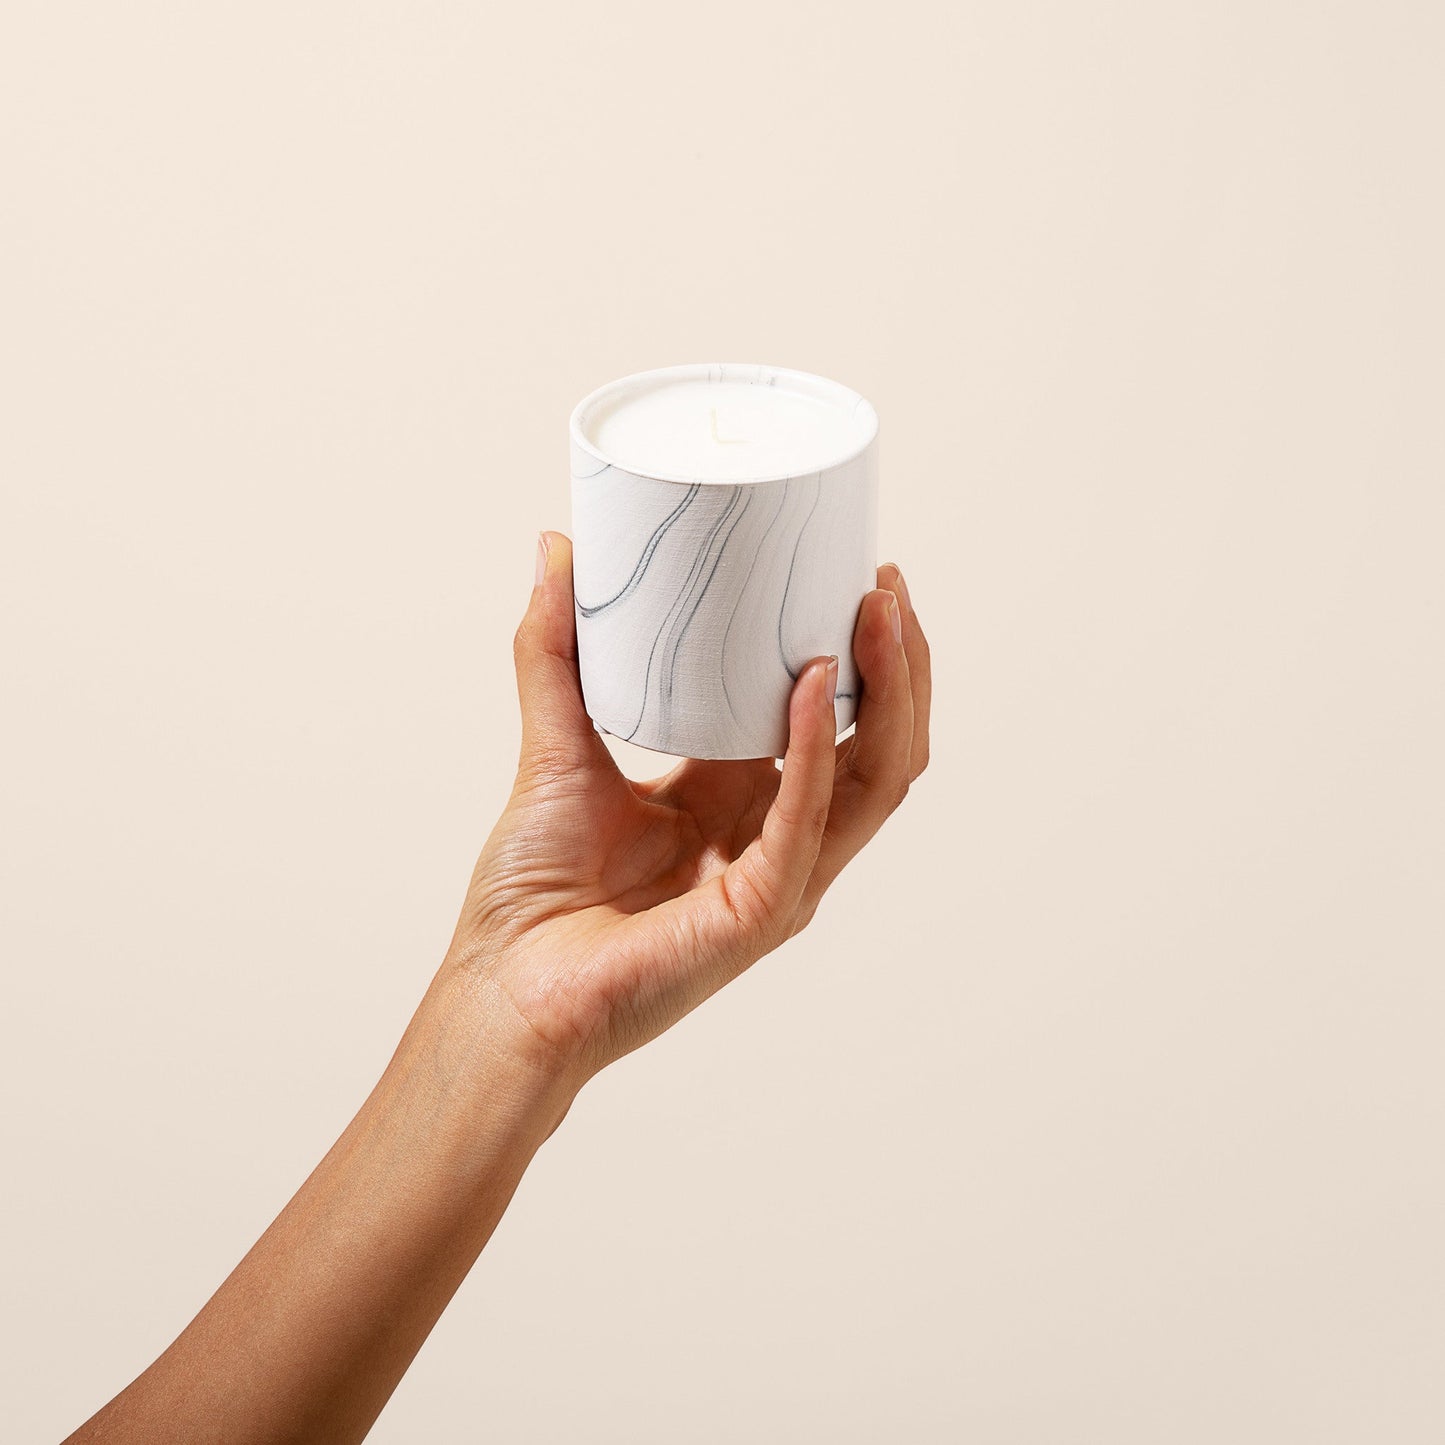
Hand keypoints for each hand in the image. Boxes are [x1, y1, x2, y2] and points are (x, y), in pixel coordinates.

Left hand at [441, 530, 931, 1088]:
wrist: (504, 987)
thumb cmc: (531, 890)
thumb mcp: (554, 742)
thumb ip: (556, 650)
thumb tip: (556, 547)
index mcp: (743, 802)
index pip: (834, 722)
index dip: (857, 651)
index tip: (855, 570)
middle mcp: (777, 838)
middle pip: (880, 746)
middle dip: (897, 662)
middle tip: (885, 581)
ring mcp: (781, 877)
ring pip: (877, 780)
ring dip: (890, 692)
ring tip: (878, 612)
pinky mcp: (761, 909)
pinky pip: (809, 818)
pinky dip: (818, 747)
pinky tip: (813, 683)